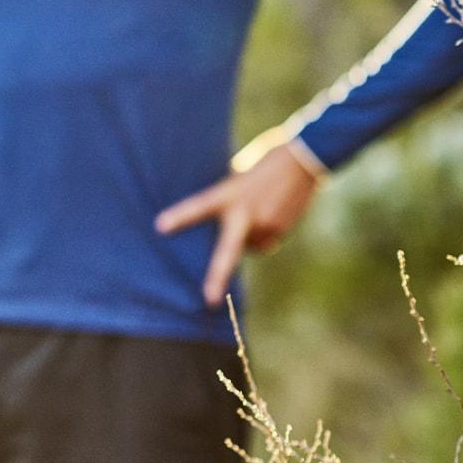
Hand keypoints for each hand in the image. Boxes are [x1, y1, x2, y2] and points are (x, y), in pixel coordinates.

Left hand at [155, 141, 322, 306]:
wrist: (302, 161)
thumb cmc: (259, 165)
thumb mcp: (235, 179)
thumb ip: (225, 201)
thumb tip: (216, 224)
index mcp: (229, 194)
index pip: (200, 206)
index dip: (181, 217)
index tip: (160, 226)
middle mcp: (246, 213)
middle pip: (228, 250)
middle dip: (217, 277)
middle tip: (208, 300)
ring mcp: (266, 224)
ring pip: (248, 245)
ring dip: (246, 236)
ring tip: (256, 207)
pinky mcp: (280, 231)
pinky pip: (264, 241)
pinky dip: (262, 233)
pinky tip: (269, 212)